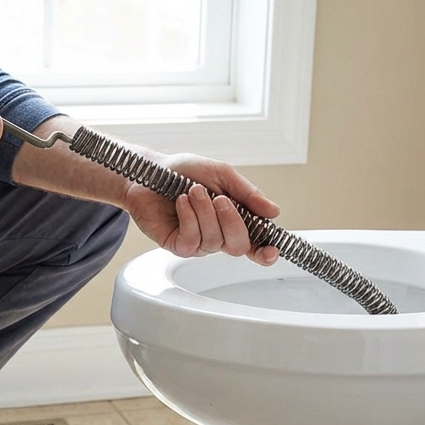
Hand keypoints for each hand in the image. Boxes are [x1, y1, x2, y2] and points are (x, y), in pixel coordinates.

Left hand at [122, 153, 280, 264]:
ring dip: (204, 211)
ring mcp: (198, 243)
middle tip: (219, 199)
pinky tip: (181, 202)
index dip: (266, 252)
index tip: (272, 249)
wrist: (150, 172)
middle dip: (232, 221)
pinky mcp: (177, 246)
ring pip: (214, 240)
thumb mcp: (222, 175)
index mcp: (233, 220)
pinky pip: (192, 240)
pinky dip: (189, 217)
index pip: (255, 244)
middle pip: (239, 245)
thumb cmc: (185, 172)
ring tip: (192, 191)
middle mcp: (218, 235)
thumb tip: (273, 212)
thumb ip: (248, 194)